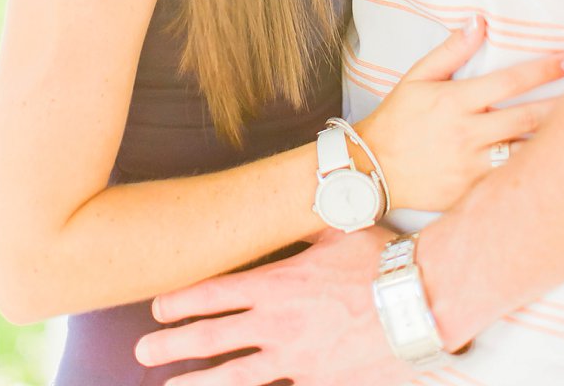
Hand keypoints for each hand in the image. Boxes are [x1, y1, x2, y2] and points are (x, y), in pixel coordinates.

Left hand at [137, 226, 415, 385]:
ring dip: (199, 384)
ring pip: (236, 376)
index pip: (213, 293)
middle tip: (141, 352)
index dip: (180, 301)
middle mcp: (279, 324)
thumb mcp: (336, 231)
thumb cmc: (382, 263)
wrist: (422, 303)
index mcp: (276, 284)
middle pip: (211, 337)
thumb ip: (305, 225)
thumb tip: (293, 198)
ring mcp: (299, 359)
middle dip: (172, 345)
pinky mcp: (324, 383)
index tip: (156, 307)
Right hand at [356, 16, 563, 210]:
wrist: (374, 167)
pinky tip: (562, 170)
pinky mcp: (475, 192)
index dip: (543, 69)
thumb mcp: (416, 78)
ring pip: (528, 154)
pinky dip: (538, 175)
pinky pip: (514, 183)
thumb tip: (478, 21)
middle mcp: (468, 133)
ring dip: (558, 144)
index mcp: (455, 102)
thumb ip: (451, 51)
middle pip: (530, 119)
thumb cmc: (398, 118)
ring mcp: (474, 166)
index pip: (509, 82)